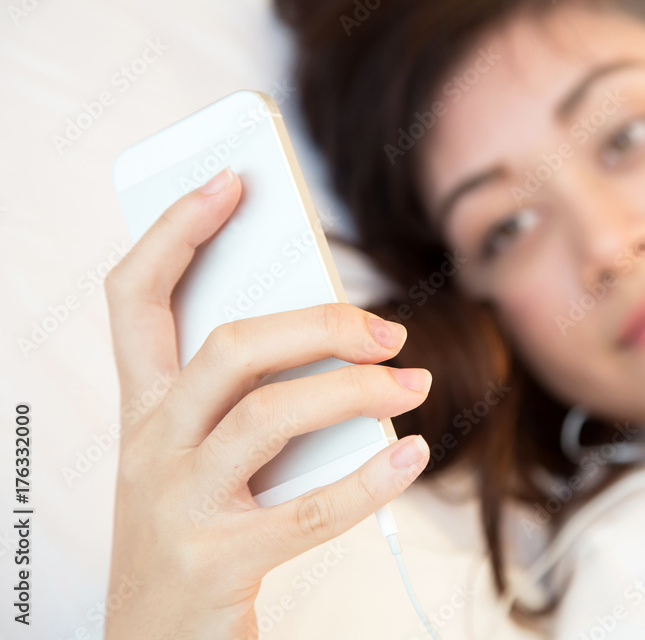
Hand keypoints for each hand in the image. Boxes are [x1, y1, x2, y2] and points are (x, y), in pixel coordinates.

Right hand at [103, 168, 431, 638]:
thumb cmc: (191, 530)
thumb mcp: (196, 455)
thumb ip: (246, 397)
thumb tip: (342, 345)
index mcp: (142, 409)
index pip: (135, 299)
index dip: (176, 232)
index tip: (232, 182)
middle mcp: (150, 446)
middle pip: (228, 348)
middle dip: (317, 322)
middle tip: (386, 328)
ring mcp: (178, 504)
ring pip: (269, 416)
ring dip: (355, 389)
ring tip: (410, 381)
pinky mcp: (219, 560)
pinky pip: (308, 507)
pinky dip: (370, 477)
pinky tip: (410, 454)